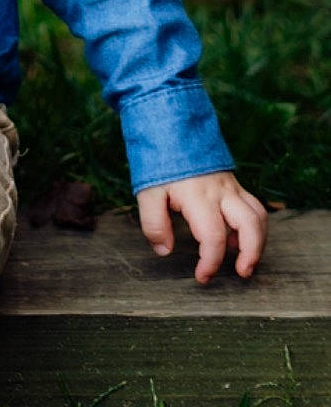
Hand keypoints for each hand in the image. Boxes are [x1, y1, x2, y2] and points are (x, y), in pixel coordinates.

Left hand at [136, 171, 266, 283]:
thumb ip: (154, 223)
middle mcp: (221, 192)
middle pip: (250, 225)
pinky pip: (254, 207)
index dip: (210, 262)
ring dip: (258, 242)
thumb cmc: (159, 164)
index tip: (202, 277)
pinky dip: (254, 227)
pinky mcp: (234, 185)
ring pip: (258, 216)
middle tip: (242, 273)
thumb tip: (165, 251)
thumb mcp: (147, 193)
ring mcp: (231, 187)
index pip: (213, 236)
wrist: (171, 130)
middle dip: (251, 254)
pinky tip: (238, 239)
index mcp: (198, 197)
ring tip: (245, 262)